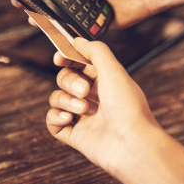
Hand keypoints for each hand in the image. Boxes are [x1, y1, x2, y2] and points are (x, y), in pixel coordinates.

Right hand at [45, 39, 183, 183]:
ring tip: (83, 110)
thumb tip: (77, 40)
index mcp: (104, 81)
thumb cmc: (127, 107)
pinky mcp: (74, 134)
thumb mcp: (113, 69)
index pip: (78, 64)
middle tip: (84, 90)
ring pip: (56, 98)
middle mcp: (93, 97)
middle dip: (69, 81)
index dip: (67, 59)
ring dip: (65, 100)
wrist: (131, 144)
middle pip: (64, 79)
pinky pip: (52, 121)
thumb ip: (95, 51)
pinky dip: (55, 116)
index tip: (60, 58)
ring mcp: (82, 116)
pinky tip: (68, 118)